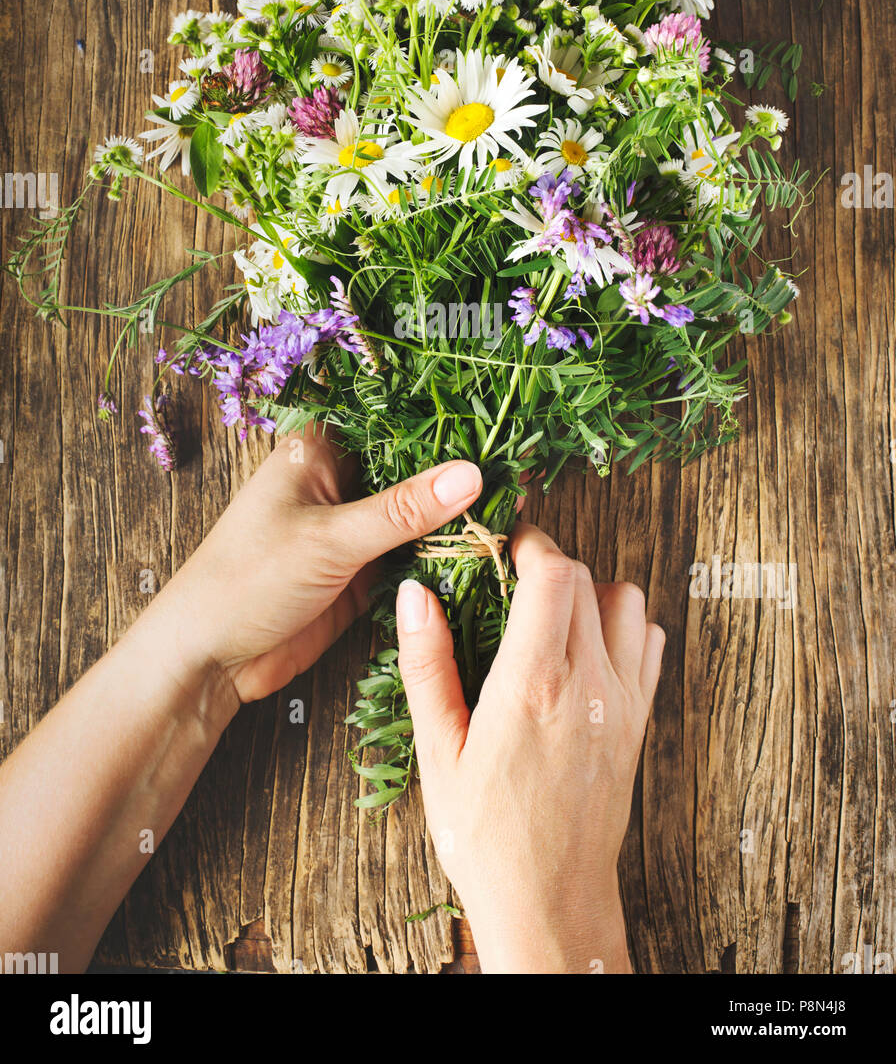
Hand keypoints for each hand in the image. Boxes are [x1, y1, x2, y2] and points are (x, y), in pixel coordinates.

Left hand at [153, 429, 483, 702]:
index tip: (499, 429)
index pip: (392, 425)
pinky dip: (441, 558)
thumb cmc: (247, 580)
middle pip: (410, 472)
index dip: (443, 426)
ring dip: (453, 520)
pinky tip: (483, 551)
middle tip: (519, 473)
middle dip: (456, 478)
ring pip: (416, 518)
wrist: (208, 660)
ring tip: (515, 508)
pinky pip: (411, 557)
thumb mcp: (330, 539)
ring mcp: (351, 531)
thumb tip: (472, 474)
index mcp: (319, 453)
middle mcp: (339, 484)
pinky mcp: (360, 574)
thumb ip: (403, 510)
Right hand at [394, 522, 664, 973]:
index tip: (505, 546)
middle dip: (549, 564)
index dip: (530, 544)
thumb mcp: (438, 752)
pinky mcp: (639, 723)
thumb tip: (416, 595)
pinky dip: (624, 627)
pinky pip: (650, 644)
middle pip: (588, 578)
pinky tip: (586, 648)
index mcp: (534, 683)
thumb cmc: (485, 836)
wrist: (551, 902)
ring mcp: (623, 702)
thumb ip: (427, 665)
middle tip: (513, 580)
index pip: (555, 572)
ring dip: (591, 591)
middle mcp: (588, 683)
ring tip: (550, 613)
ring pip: (629, 602)